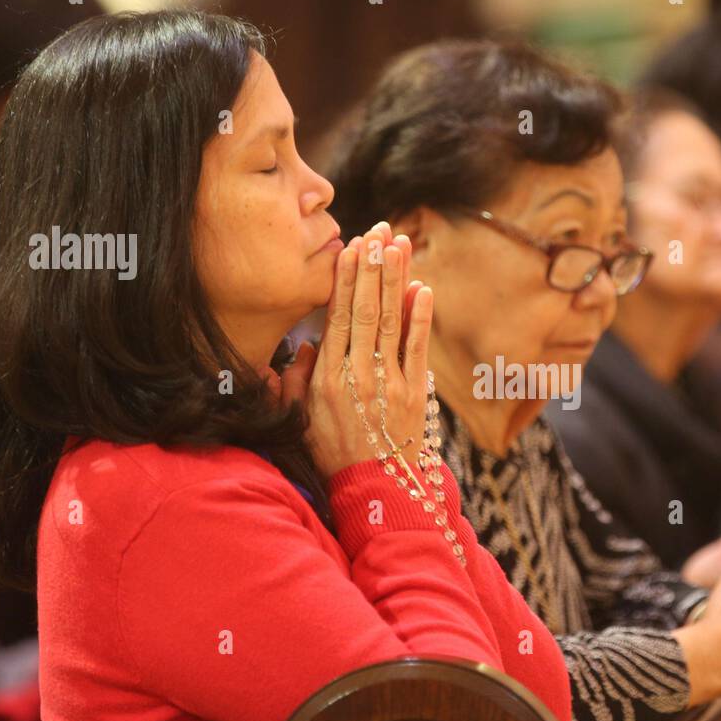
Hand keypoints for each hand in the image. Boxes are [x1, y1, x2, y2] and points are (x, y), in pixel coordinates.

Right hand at [271, 221, 432, 478]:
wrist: (375, 489)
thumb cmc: (333, 454)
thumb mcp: (301, 418)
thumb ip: (298, 380)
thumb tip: (306, 344)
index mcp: (327, 378)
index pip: (338, 317)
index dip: (345, 280)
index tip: (350, 248)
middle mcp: (357, 374)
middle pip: (366, 309)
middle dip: (372, 266)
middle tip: (378, 230)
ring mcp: (390, 382)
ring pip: (392, 320)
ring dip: (396, 279)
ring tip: (400, 243)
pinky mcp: (416, 393)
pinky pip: (418, 347)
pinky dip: (421, 316)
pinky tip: (422, 287)